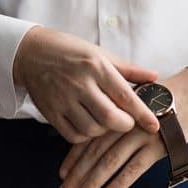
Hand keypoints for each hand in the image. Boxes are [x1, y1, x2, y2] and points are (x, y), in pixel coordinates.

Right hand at [11, 27, 160, 143]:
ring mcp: (64, 100)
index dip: (142, 113)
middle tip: (129, 123)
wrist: (33, 53)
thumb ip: (128, 68)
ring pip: (91, 129)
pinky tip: (91, 127)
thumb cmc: (72, 51)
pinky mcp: (50, 113)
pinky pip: (72, 135)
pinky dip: (85, 137)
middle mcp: (81, 84)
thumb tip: (154, 77)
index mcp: (97, 67)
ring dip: (104, 131)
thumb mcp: (101, 53)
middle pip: (108, 117)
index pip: (124, 95)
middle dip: (124, 125)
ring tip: (109, 122)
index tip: (154, 125)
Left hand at [57, 67, 187, 187]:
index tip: (62, 173)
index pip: (92, 135)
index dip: (75, 155)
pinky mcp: (160, 144)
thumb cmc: (164, 98)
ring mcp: (144, 133)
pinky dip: (120, 182)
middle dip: (78, 174)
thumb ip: (118, 114)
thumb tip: (91, 138)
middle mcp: (128, 121)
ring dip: (93, 181)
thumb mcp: (137, 99)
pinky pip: (135, 167)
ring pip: (112, 160)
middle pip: (97, 150)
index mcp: (120, 108)